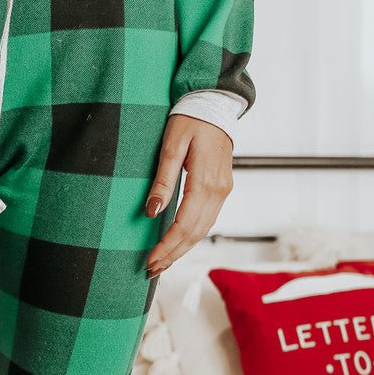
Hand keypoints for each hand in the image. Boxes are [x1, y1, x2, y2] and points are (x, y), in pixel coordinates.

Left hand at [145, 115, 233, 276]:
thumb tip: (152, 211)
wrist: (214, 104)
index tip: (149, 260)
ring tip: (162, 263)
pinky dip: (191, 237)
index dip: (166, 246)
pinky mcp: (222, 189)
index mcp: (206, 182)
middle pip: (195, 234)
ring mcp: (223, 191)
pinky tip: (178, 244)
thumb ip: (163, 180)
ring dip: (182, 250)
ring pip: (203, 231)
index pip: (184, 225)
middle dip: (172, 255)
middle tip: (151, 270)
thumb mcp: (171, 146)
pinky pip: (207, 220)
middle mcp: (219, 191)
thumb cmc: (190, 120)